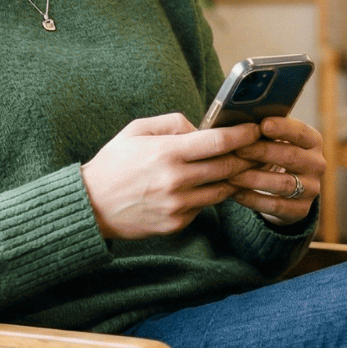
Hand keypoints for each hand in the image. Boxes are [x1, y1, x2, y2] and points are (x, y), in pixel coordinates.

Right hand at [80, 114, 258, 240]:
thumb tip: (201, 128)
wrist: (91, 206)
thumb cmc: (114, 163)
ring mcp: (177, 206)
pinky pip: (204, 207)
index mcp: (166, 153)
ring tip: (237, 168)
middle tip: (256, 149)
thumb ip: (172, 123)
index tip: (255, 130)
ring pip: (222, 190)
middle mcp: (175, 180)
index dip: (242, 135)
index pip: (218, 142)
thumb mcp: (136, 131)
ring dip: (233, 179)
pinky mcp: (176, 224)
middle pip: (227, 167)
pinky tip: (205, 187)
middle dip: (246, 156)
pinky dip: (209, 196)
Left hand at [229, 115, 325, 224]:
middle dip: (263, 152)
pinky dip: (255, 200)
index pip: (301, 132)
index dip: (283, 128)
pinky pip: (277, 206)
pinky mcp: (301, 210)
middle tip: (239, 149)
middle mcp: (317, 164)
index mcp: (312, 142)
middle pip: (291, 156)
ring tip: (232, 175)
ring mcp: (311, 188)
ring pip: (284, 183)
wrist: (286, 192)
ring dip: (256, 178)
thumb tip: (239, 123)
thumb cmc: (273, 156)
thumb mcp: (275, 142)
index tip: (262, 125)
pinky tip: (237, 194)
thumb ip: (264, 132)